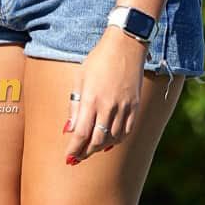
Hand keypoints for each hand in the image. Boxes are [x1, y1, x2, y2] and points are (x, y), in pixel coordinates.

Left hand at [64, 28, 145, 163]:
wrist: (126, 46)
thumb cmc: (98, 60)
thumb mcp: (79, 79)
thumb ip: (74, 106)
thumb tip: (69, 130)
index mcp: (91, 99)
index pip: (81, 133)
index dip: (74, 149)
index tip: (68, 157)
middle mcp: (108, 106)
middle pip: (96, 140)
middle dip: (85, 153)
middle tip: (77, 158)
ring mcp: (124, 108)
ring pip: (112, 139)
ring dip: (99, 148)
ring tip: (90, 150)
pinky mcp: (135, 107)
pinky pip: (126, 131)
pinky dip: (116, 140)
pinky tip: (108, 142)